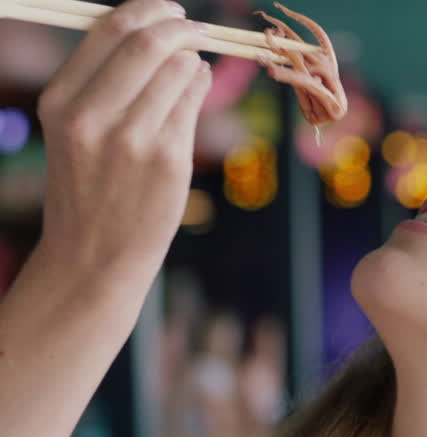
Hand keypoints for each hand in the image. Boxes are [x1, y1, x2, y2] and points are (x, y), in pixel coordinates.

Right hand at [36, 0, 211, 278]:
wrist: (94, 256)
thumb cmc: (90, 187)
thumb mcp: (73, 130)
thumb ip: (103, 82)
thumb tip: (155, 31)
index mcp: (60, 101)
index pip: (109, 29)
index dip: (148, 10)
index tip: (169, 10)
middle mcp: (91, 117)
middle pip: (149, 42)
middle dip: (181, 26)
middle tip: (197, 27)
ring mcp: (132, 139)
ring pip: (180, 69)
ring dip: (193, 59)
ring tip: (192, 67)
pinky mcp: (167, 159)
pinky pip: (193, 101)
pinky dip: (200, 84)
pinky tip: (196, 87)